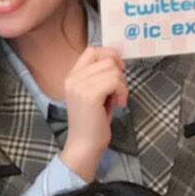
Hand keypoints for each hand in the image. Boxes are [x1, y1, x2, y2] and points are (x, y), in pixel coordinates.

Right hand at [58, 46, 127, 181]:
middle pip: (106, 58)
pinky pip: (115, 81)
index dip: (109, 55)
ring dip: (121, 84)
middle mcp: (73, 78)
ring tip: (117, 99)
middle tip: (118, 90)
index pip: (92, 50)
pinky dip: (122, 92)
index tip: (118, 70)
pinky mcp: (89, 95)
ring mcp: (79, 86)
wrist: (84, 145)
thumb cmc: (92, 122)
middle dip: (118, 73)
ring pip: (112, 69)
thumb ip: (100, 76)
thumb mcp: (94, 93)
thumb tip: (118, 58)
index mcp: (71, 76)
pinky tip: (119, 104)